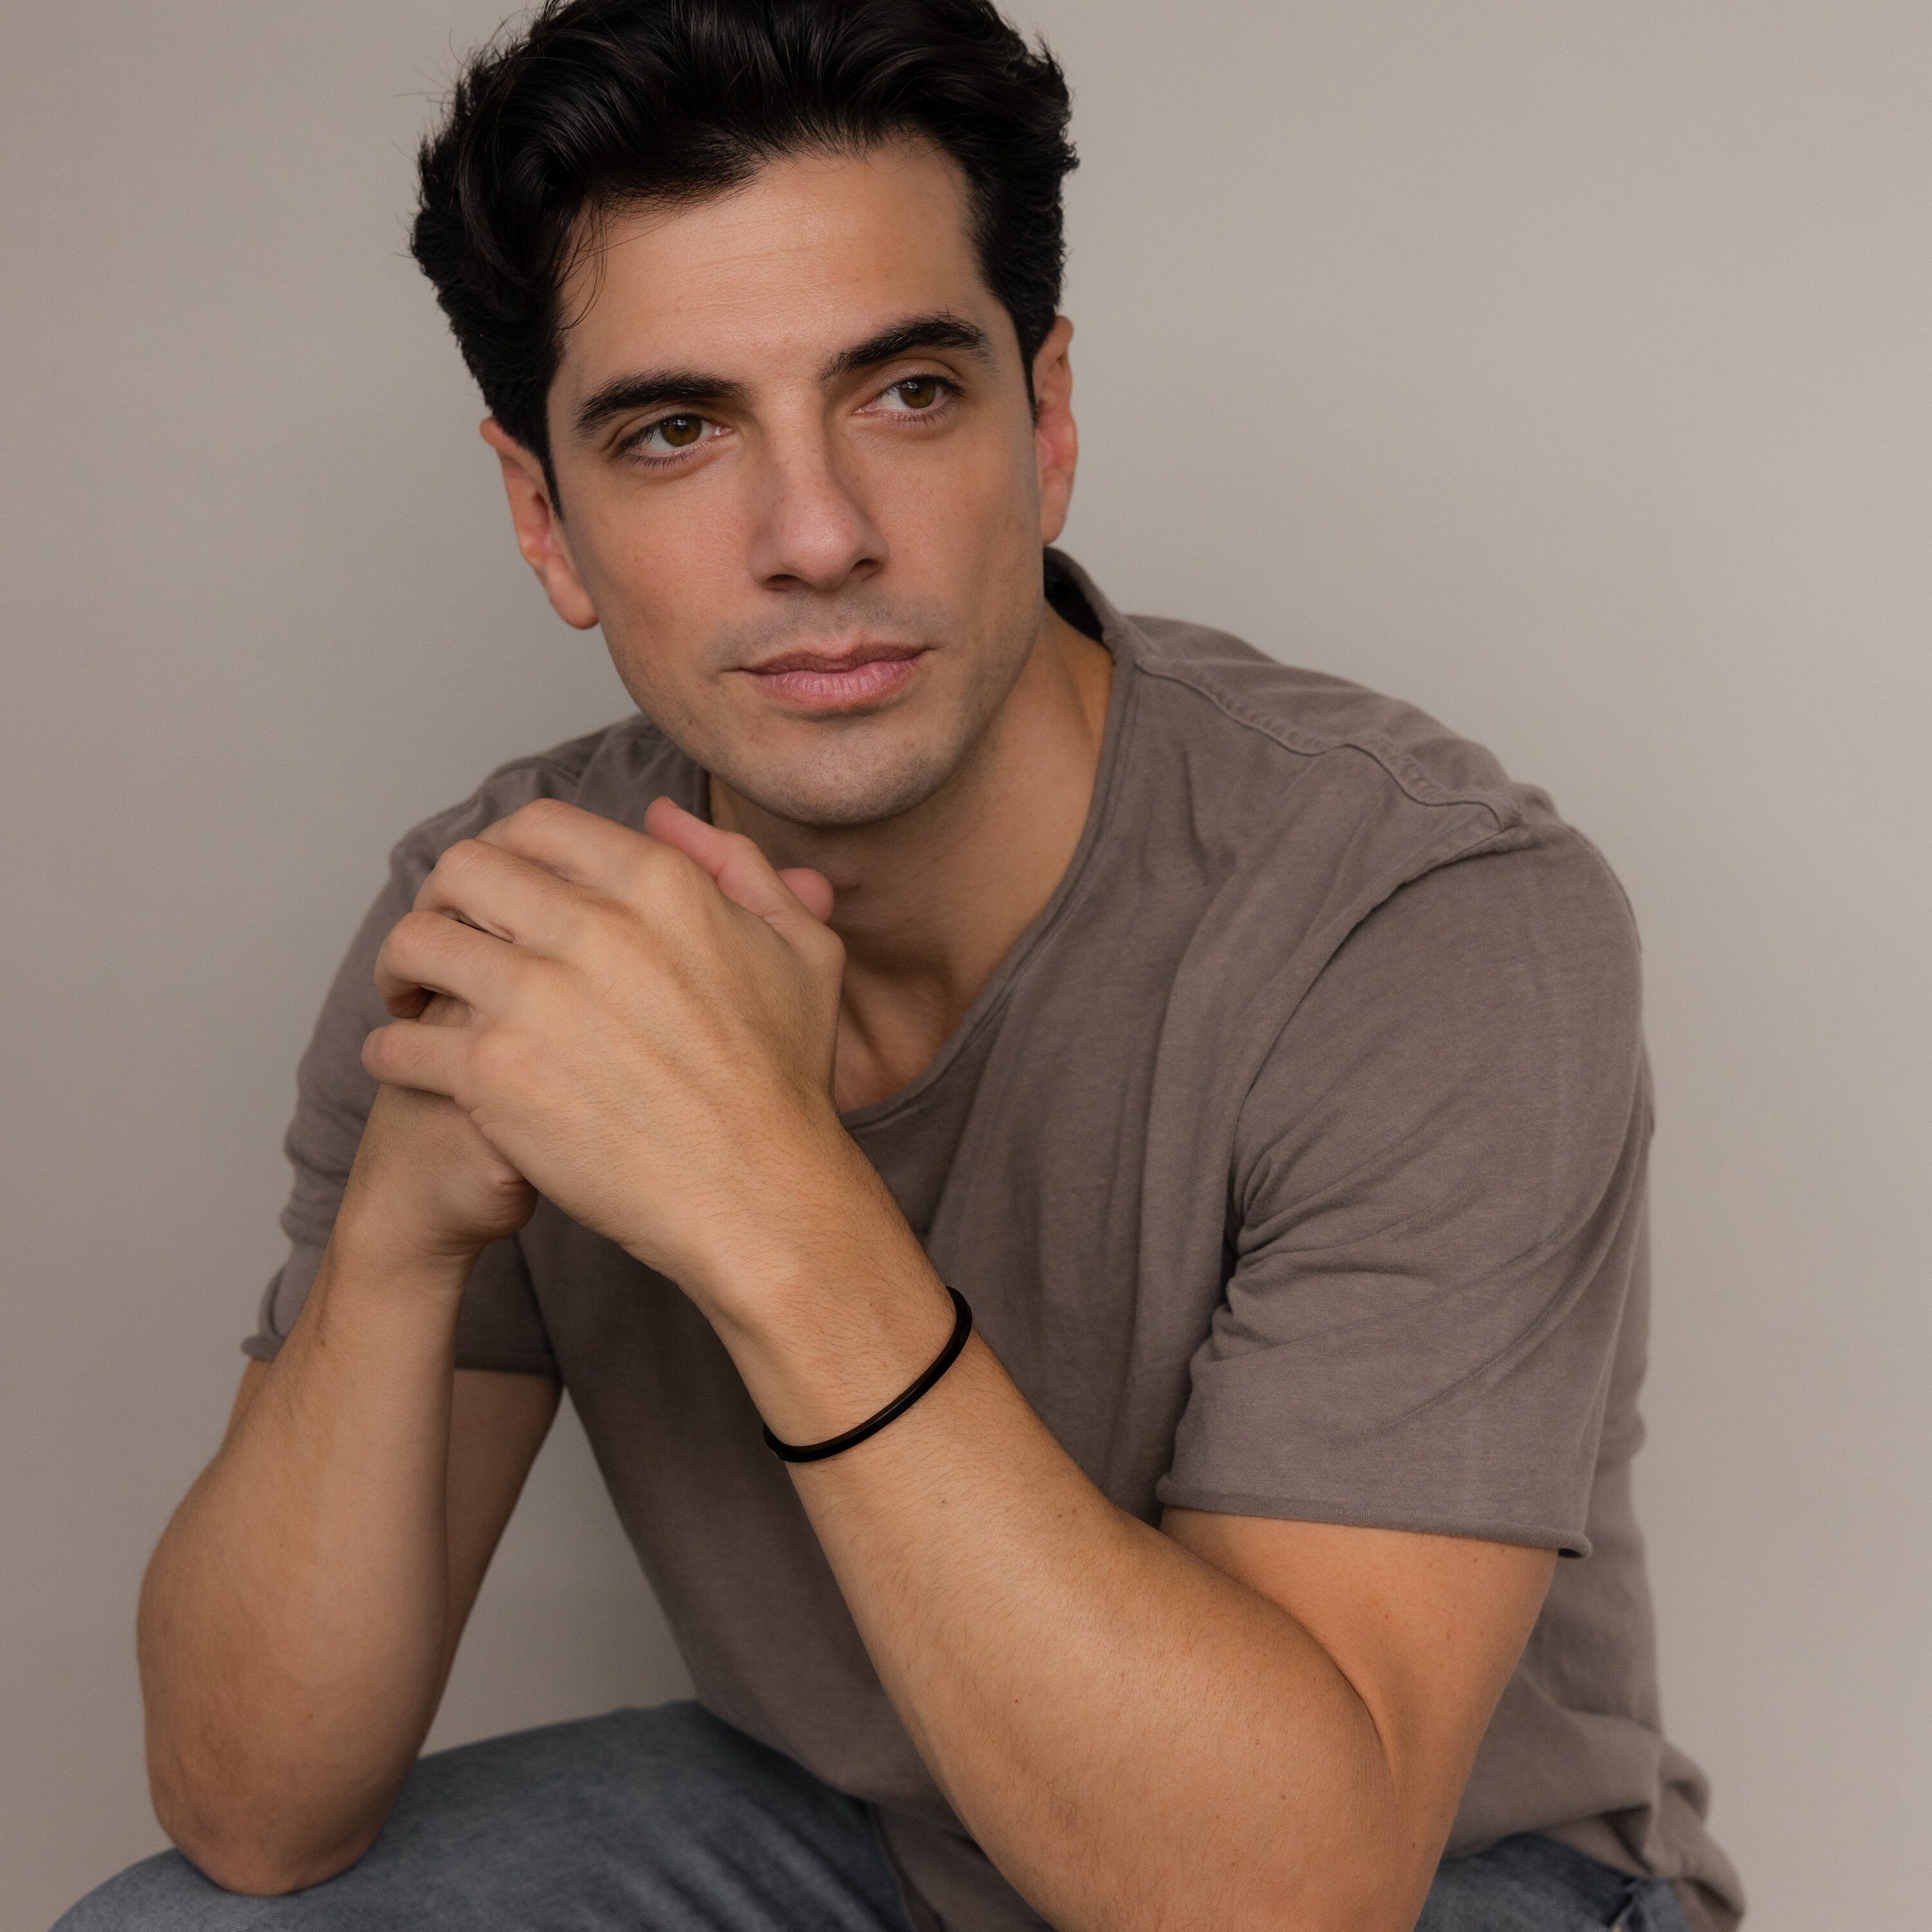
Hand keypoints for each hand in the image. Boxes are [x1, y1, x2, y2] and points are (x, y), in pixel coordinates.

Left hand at [359, 797, 858, 1304]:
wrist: (760, 1194)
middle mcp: (593, 927)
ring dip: (402, 965)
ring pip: (417, 942)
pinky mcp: (497, 1076)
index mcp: (660, 885)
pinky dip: (391, 1049)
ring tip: (411, 995)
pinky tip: (406, 1062)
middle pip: (463, 869)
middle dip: (441, 898)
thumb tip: (663, 817)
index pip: (539, 826)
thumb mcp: (799, 950)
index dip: (506, 850)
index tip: (498, 889)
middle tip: (445, 936)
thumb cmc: (784, 1081)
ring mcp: (538, 1001)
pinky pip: (401, 1042)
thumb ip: (738, 867)